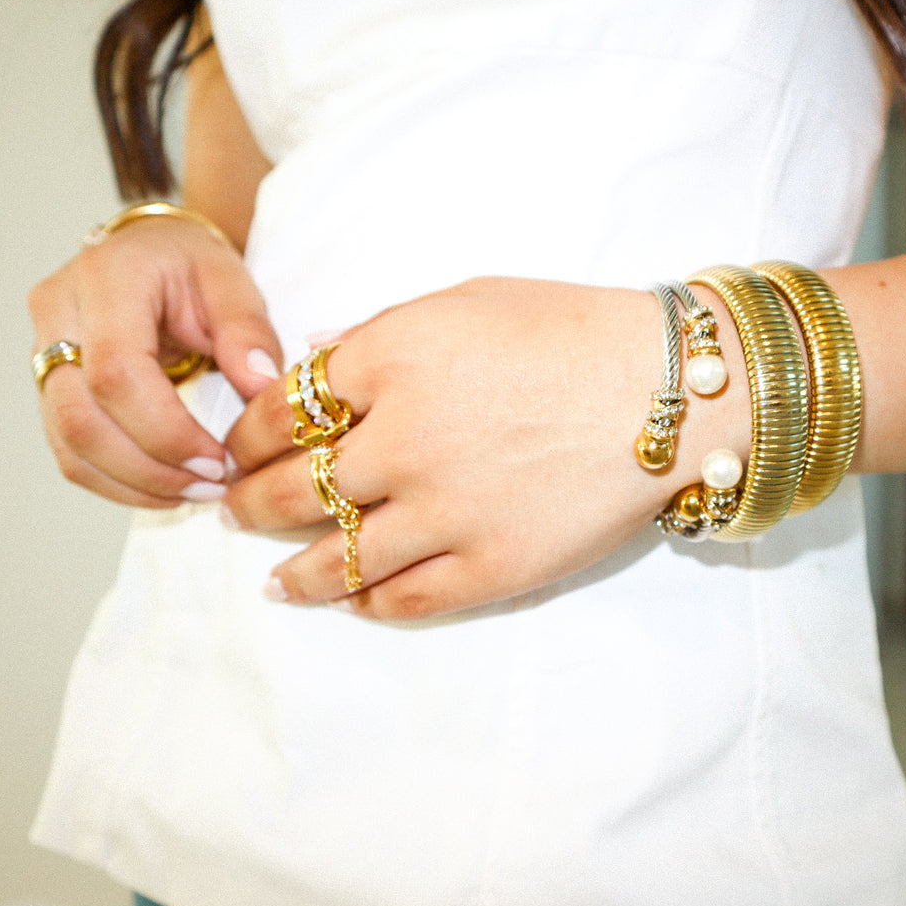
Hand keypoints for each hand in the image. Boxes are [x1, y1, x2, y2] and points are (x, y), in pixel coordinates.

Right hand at [28, 216, 281, 506]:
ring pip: (68, 443)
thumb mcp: (231, 280)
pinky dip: (117, 481)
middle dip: (149, 469)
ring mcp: (42, 351)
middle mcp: (58, 314)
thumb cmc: (190, 264)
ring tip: (195, 493)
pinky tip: (167, 487)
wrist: (150, 251)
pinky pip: (69, 451)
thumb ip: (247, 330)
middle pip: (81, 418)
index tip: (218, 461)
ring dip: (133, 484)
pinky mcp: (47, 386)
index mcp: (105, 279)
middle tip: (210, 487)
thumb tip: (261, 388)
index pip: (116, 373)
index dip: (166, 431)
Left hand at [222, 277, 748, 620]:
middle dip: (250, 504)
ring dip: (294, 574)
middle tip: (234, 513)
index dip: (248, 435)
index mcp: (390, 361)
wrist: (671, 391)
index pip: (283, 411)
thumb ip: (380, 330)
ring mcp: (445, 512)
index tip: (238, 449)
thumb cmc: (571, 330)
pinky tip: (351, 603)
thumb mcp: (467, 300)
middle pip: (290, 490)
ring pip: (337, 560)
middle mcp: (402, 441)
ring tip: (275, 584)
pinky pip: (405, 599)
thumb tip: (313, 355)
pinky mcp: (491, 567)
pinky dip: (368, 604)